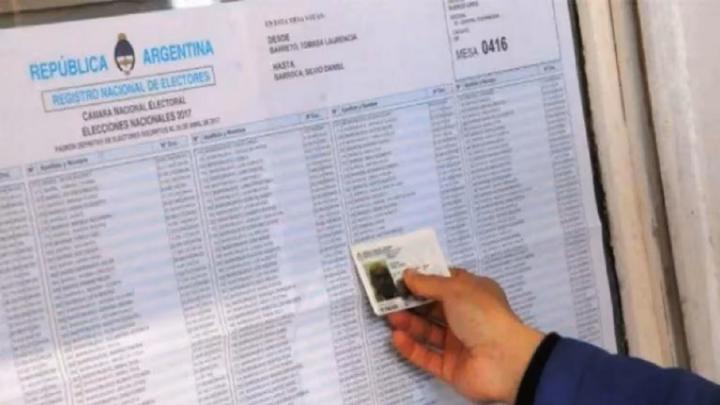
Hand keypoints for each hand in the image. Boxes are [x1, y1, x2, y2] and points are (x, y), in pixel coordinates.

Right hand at [387, 268, 543, 403]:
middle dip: (411, 302)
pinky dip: (411, 347)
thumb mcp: (455, 289)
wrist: (505, 360)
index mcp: (474, 294)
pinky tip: (397, 337)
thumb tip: (408, 274)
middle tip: (388, 297)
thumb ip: (428, 283)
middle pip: (433, 308)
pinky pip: (427, 356)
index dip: (425, 278)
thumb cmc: (483, 315)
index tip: (401, 275)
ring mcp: (458, 343)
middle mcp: (466, 317)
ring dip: (409, 323)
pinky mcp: (451, 367)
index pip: (446, 283)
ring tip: (390, 316)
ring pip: (428, 331)